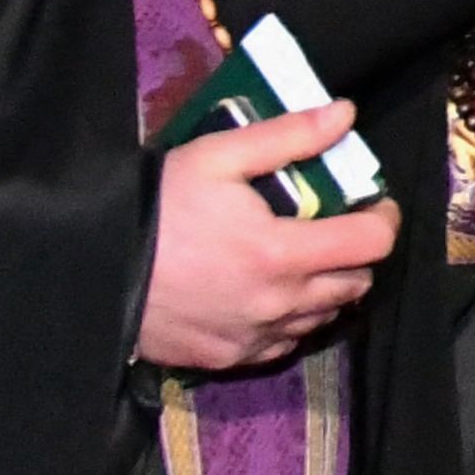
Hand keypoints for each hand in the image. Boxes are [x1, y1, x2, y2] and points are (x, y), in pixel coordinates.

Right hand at [139, 104, 399, 371]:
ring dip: (326, 289)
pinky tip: (265, 294)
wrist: (91, 270)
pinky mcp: (227, 359)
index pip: (372, 243)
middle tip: (333, 227)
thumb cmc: (158, 206)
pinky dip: (289, 321)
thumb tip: (345, 114)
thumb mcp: (218, 155)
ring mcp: (253, 338)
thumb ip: (288, 136)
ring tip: (299, 259)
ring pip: (323, 318)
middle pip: (355, 284)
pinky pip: (282, 345)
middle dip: (355, 253)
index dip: (383, 217)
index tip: (372, 202)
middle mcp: (278, 304)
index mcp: (283, 252)